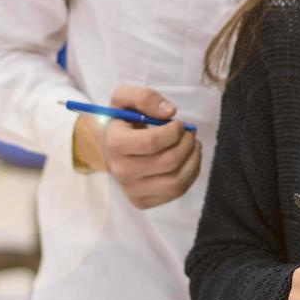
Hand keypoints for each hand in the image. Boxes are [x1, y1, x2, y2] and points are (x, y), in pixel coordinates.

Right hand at [74, 85, 200, 208]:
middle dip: (187, 144)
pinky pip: (176, 193)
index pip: (153, 142)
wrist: (106, 148)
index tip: (179, 124)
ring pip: (176, 181)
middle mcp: (121, 171)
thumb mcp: (124, 99)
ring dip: (193, 160)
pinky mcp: (142, 202)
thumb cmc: (120, 121)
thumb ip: (145, 97)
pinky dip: (191, 174)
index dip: (174, 131)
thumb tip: (170, 112)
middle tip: (190, 133)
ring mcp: (131, 190)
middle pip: (168, 162)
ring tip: (193, 145)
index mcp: (115, 144)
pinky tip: (188, 160)